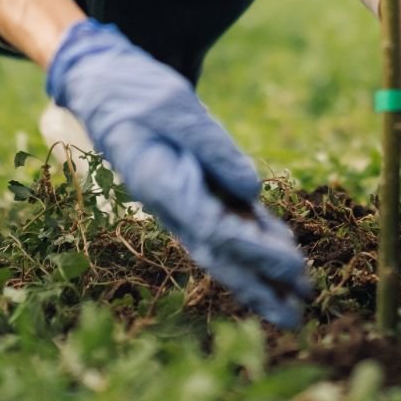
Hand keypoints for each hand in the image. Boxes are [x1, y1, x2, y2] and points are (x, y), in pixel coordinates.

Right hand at [46, 20, 310, 326]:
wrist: (104, 85)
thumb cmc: (136, 93)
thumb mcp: (176, 108)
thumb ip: (214, 148)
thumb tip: (252, 191)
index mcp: (162, 187)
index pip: (215, 231)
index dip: (256, 251)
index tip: (292, 265)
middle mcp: (171, 204)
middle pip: (220, 255)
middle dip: (258, 286)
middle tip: (296, 316)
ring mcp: (180, 201)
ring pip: (224, 246)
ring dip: (259, 271)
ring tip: (297, 293)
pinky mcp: (189, 190)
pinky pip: (225, 219)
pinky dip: (254, 234)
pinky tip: (282, 245)